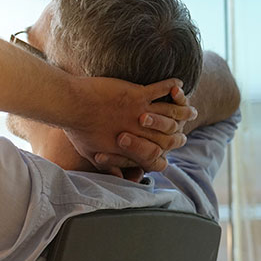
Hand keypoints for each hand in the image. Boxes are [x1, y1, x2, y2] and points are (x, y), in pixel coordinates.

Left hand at [62, 76, 196, 175]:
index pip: (158, 158)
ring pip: (171, 114)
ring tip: (189, 106)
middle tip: (188, 124)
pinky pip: (162, 89)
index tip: (173, 145)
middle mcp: (140, 132)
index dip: (167, 152)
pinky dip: (172, 86)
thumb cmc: (77, 131)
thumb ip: (108, 165)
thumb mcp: (92, 154)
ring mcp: (141, 112)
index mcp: (130, 148)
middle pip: (171, 136)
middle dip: (180, 131)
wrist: (70, 105)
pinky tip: (178, 83)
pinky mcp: (137, 94)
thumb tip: (117, 176)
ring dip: (182, 109)